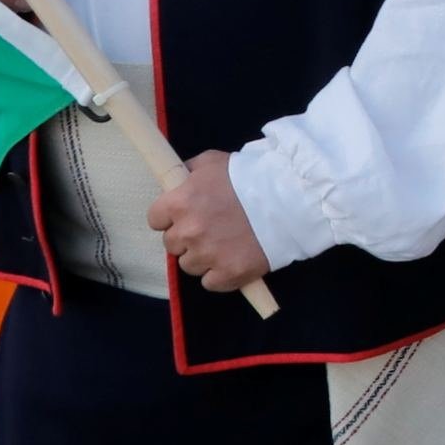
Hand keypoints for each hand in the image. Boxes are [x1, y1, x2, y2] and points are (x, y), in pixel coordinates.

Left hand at [148, 148, 273, 291]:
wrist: (289, 198)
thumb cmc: (249, 175)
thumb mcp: (213, 161)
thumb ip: (189, 172)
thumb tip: (178, 181)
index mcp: (180, 203)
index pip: (155, 219)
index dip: (169, 218)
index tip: (184, 217)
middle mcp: (188, 231)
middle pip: (171, 245)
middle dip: (187, 238)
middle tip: (209, 229)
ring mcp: (208, 255)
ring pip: (189, 265)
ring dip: (202, 257)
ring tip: (225, 245)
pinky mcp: (228, 274)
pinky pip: (210, 283)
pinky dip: (219, 275)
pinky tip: (232, 260)